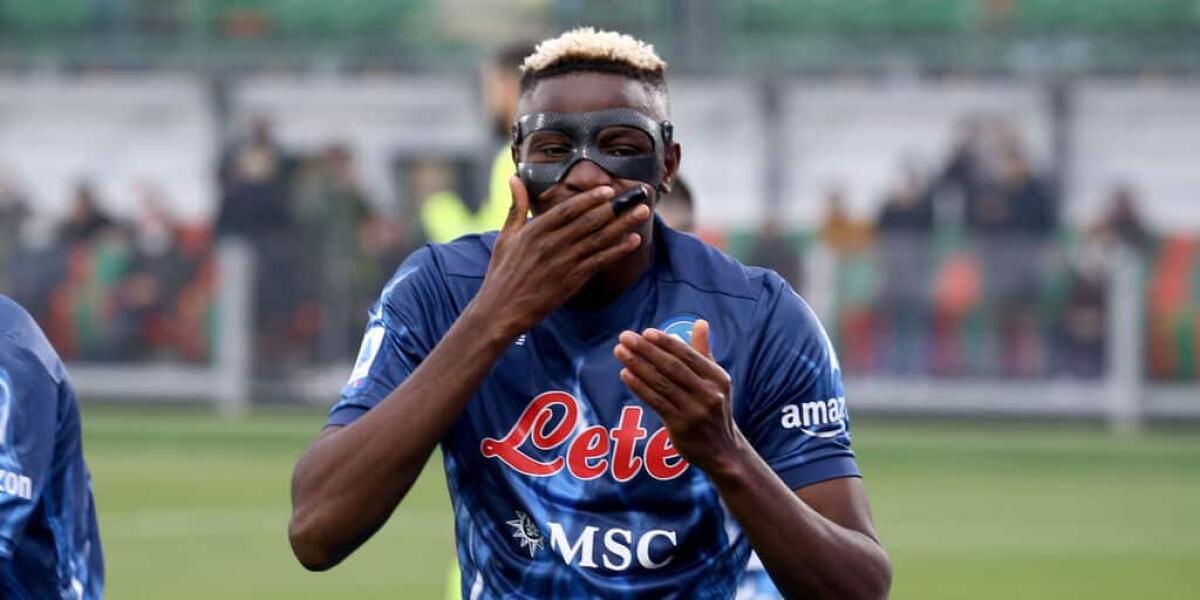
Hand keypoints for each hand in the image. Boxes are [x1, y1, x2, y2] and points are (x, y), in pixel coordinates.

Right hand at [475, 177, 650, 334]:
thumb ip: (516, 207)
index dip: (590, 198)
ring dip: (623, 224)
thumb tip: (514, 179)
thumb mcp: (505, 237)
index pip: (568, 209)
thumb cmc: (502, 274)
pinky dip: (617, 250)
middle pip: (590, 221)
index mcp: (535, 230)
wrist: (501, 311)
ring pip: (599, 239)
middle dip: (616, 207)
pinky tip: (632, 241)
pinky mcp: (571, 281)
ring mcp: (563, 263)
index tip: (609, 189)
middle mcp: (551, 244)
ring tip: (642, 212)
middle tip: (637, 196)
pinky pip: (599, 262)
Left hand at [613, 320, 747, 474]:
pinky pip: (656, 402)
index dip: (665, 342)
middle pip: (672, 366)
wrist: (722, 451)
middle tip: (625, 337)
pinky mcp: (681, 426)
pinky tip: (625, 375)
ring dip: (638, 365)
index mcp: (717, 377)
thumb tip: (700, 323)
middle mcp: (709, 393)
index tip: (645, 332)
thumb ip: (704, 352)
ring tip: (620, 352)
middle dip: (646, 349)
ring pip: (661, 383)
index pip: (688, 354)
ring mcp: (695, 410)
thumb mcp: (715, 381)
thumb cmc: (713, 408)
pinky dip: (639, 387)